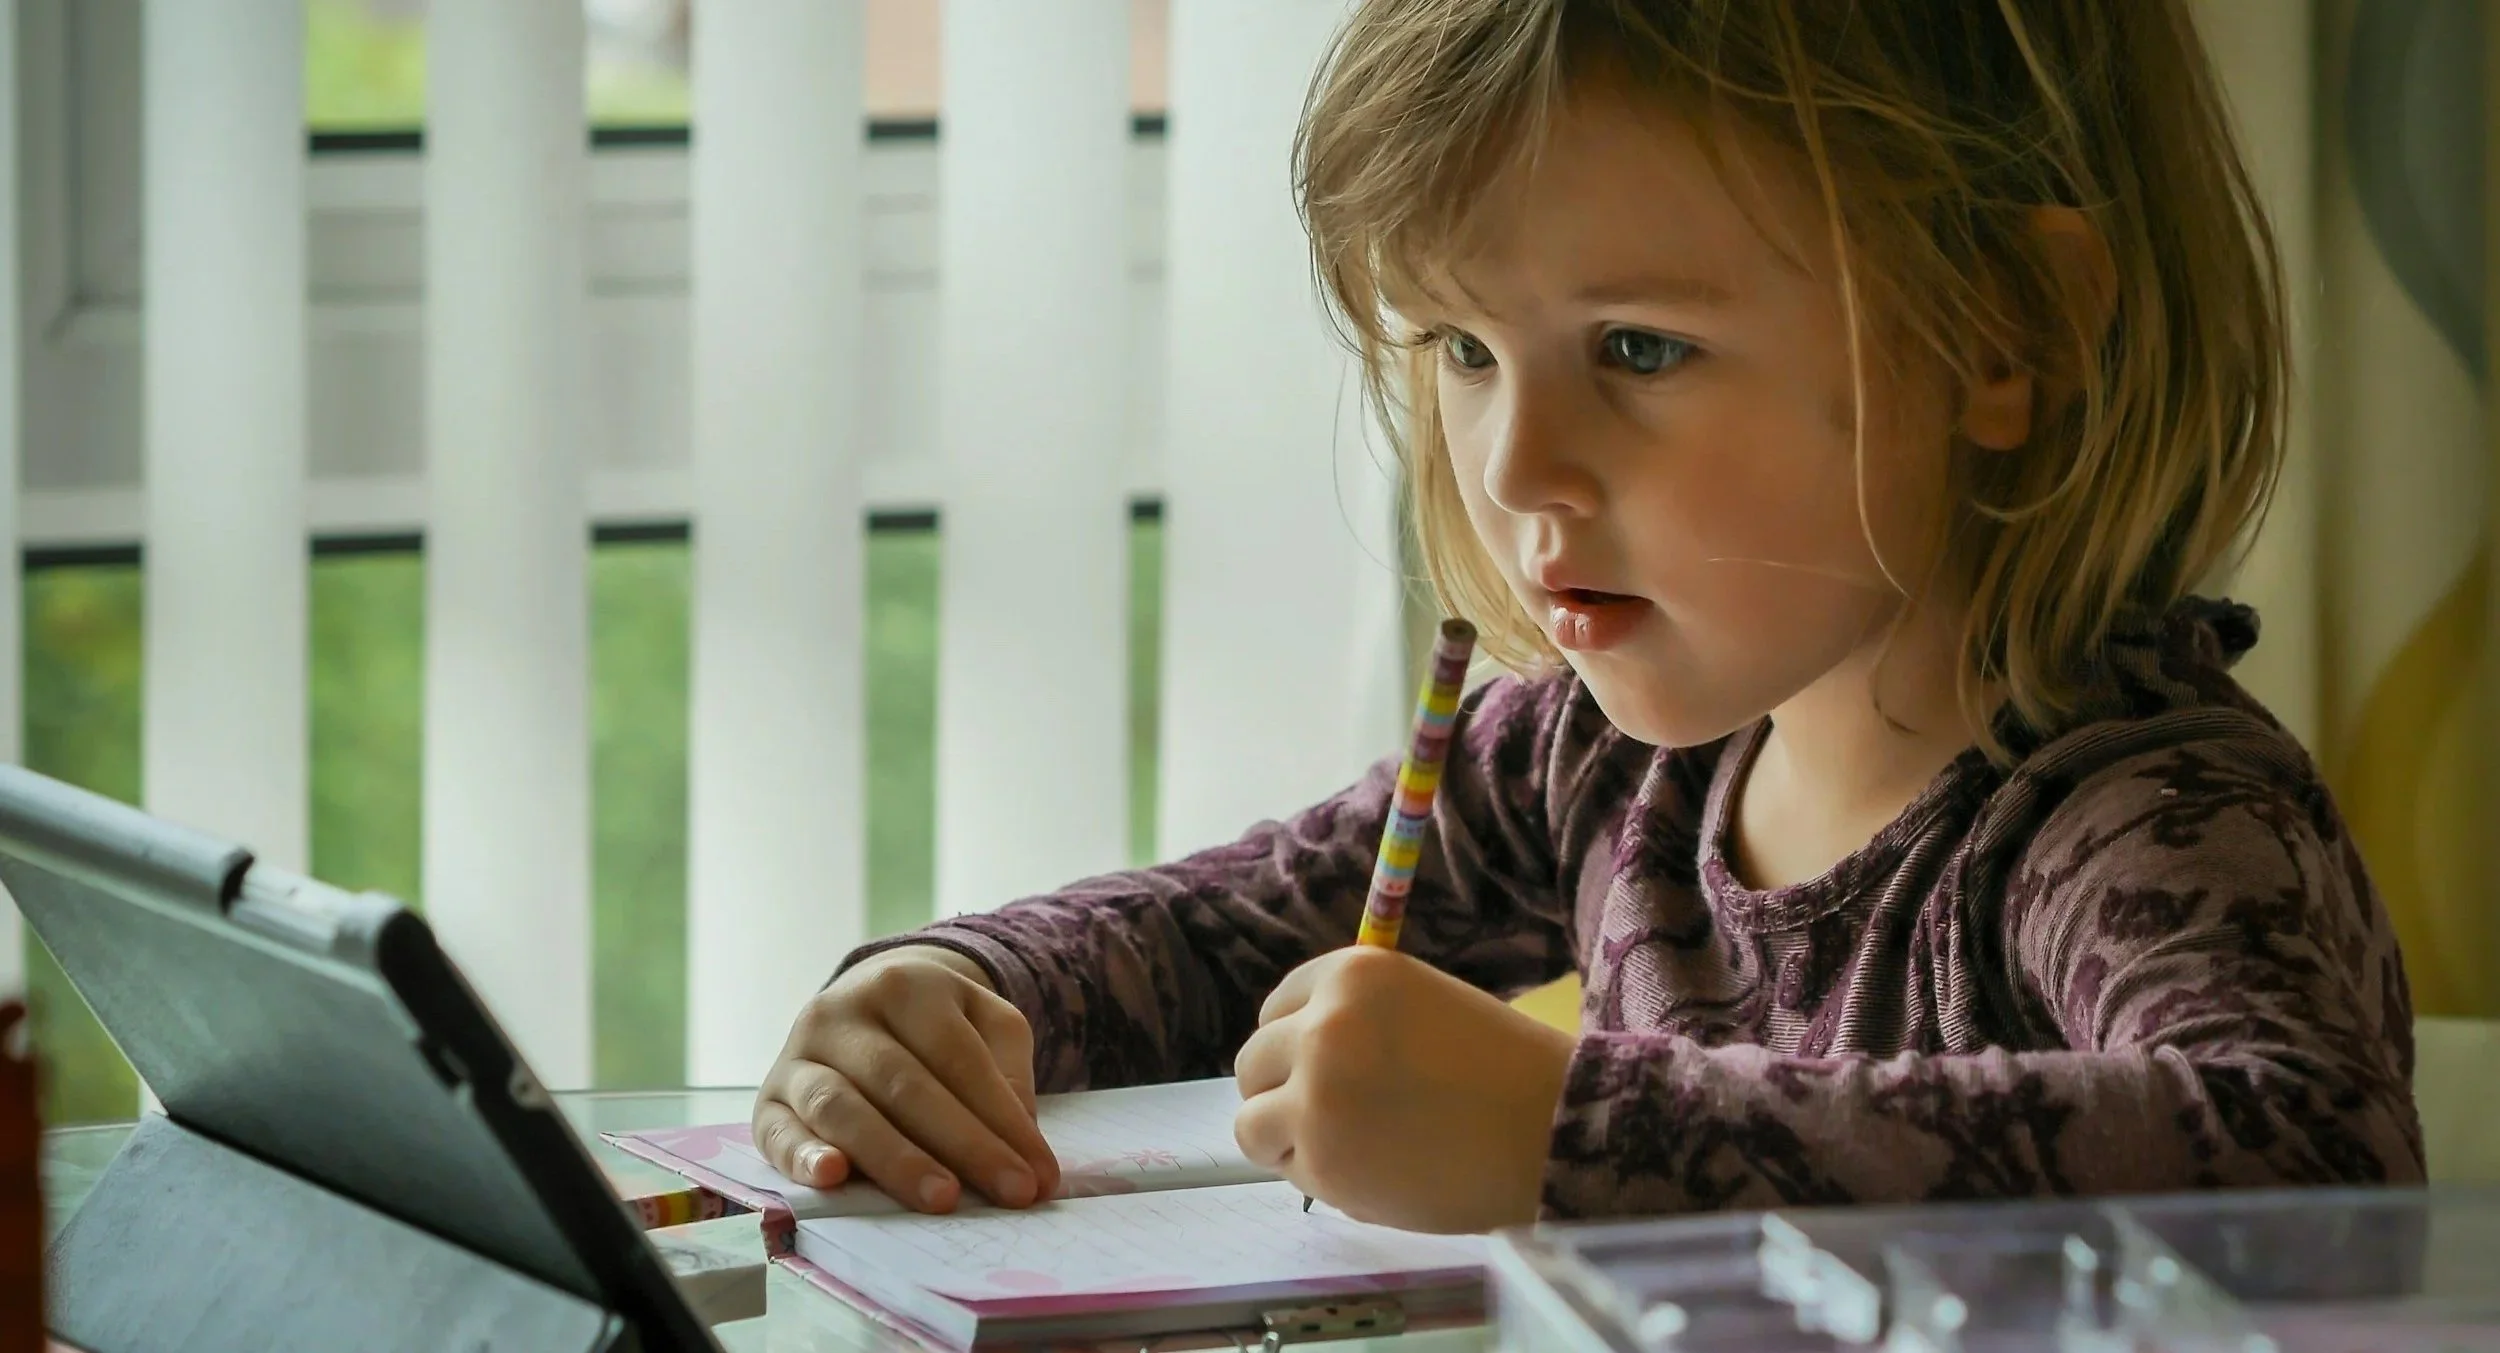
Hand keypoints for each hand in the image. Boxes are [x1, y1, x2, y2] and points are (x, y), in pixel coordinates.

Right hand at [753, 946, 1061, 1212]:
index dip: (1001, 1119)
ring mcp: (797, 1056)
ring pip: (842, 1107)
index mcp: (904, 985)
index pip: (958, 1057)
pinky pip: (777, 1132)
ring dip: (894, 1158)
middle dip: (962, 1144)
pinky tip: (834, 1178)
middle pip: (904, 1083)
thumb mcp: (986, 1023)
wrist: (865, 1000)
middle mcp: (841, 1013)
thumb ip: (1008, 1072)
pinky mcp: (767, 1100)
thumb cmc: (939, 1024)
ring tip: (942, 1198)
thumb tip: (1020, 1143)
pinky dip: (803, 1157)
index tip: (1038, 1176)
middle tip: (1008, 1194)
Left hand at [1232, 947, 1574, 1232]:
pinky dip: (1320, 1179)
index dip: (1295, 1043)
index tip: (1321, 1068)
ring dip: (1288, 1140)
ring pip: (1251, 1123)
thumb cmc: (1502, 1069)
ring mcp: (1315, 1096)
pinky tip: (1375, 1173)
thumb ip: (1354, 1020)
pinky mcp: (1322, 1162)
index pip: (1276, 1008)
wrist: (1553, 1131)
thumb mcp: (1419, 1006)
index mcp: (1350, 974)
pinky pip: (1290, 1172)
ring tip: (1348, 1148)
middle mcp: (1322, 1026)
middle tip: (1331, 1117)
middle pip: (1252, 1063)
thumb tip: (1290, 1057)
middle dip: (1281, 1092)